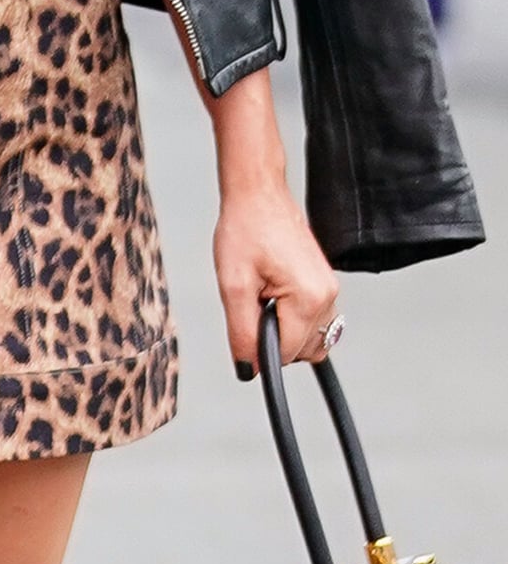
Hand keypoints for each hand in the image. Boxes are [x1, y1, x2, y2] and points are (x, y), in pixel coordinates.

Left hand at [214, 175, 339, 377]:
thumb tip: (248, 368)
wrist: (258, 194)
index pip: (287, 353)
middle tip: (251, 301)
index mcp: (309, 297)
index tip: (243, 329)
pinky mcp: (325, 284)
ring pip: (309, 338)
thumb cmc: (245, 228)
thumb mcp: (233, 283)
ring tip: (260, 292)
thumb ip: (241, 331)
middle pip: (301, 350)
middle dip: (272, 336)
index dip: (259, 347)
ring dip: (282, 327)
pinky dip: (290, 316)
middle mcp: (327, 296)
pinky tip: (272, 292)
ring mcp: (330, 290)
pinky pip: (311, 320)